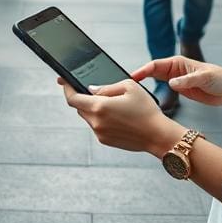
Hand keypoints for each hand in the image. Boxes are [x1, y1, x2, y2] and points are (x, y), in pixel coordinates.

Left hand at [60, 78, 184, 154]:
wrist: (158, 135)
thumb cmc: (146, 110)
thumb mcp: (129, 87)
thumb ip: (107, 87)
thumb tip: (92, 89)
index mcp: (99, 107)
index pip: (72, 98)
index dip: (66, 88)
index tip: (63, 81)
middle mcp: (96, 122)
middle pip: (79, 107)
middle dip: (83, 98)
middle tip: (94, 91)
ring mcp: (100, 133)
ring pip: (88, 117)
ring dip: (93, 109)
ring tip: (112, 104)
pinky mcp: (105, 141)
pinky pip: (96, 126)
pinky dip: (100, 119)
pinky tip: (117, 116)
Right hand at [132, 56, 221, 106]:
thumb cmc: (220, 78)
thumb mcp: (204, 78)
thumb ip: (187, 80)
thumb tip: (171, 83)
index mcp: (178, 63)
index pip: (155, 65)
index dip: (142, 71)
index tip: (132, 77)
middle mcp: (174, 70)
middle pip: (151, 72)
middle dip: (139, 77)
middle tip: (126, 86)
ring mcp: (176, 80)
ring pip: (154, 80)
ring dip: (144, 85)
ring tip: (132, 92)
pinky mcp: (180, 89)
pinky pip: (162, 89)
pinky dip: (154, 92)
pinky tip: (147, 99)